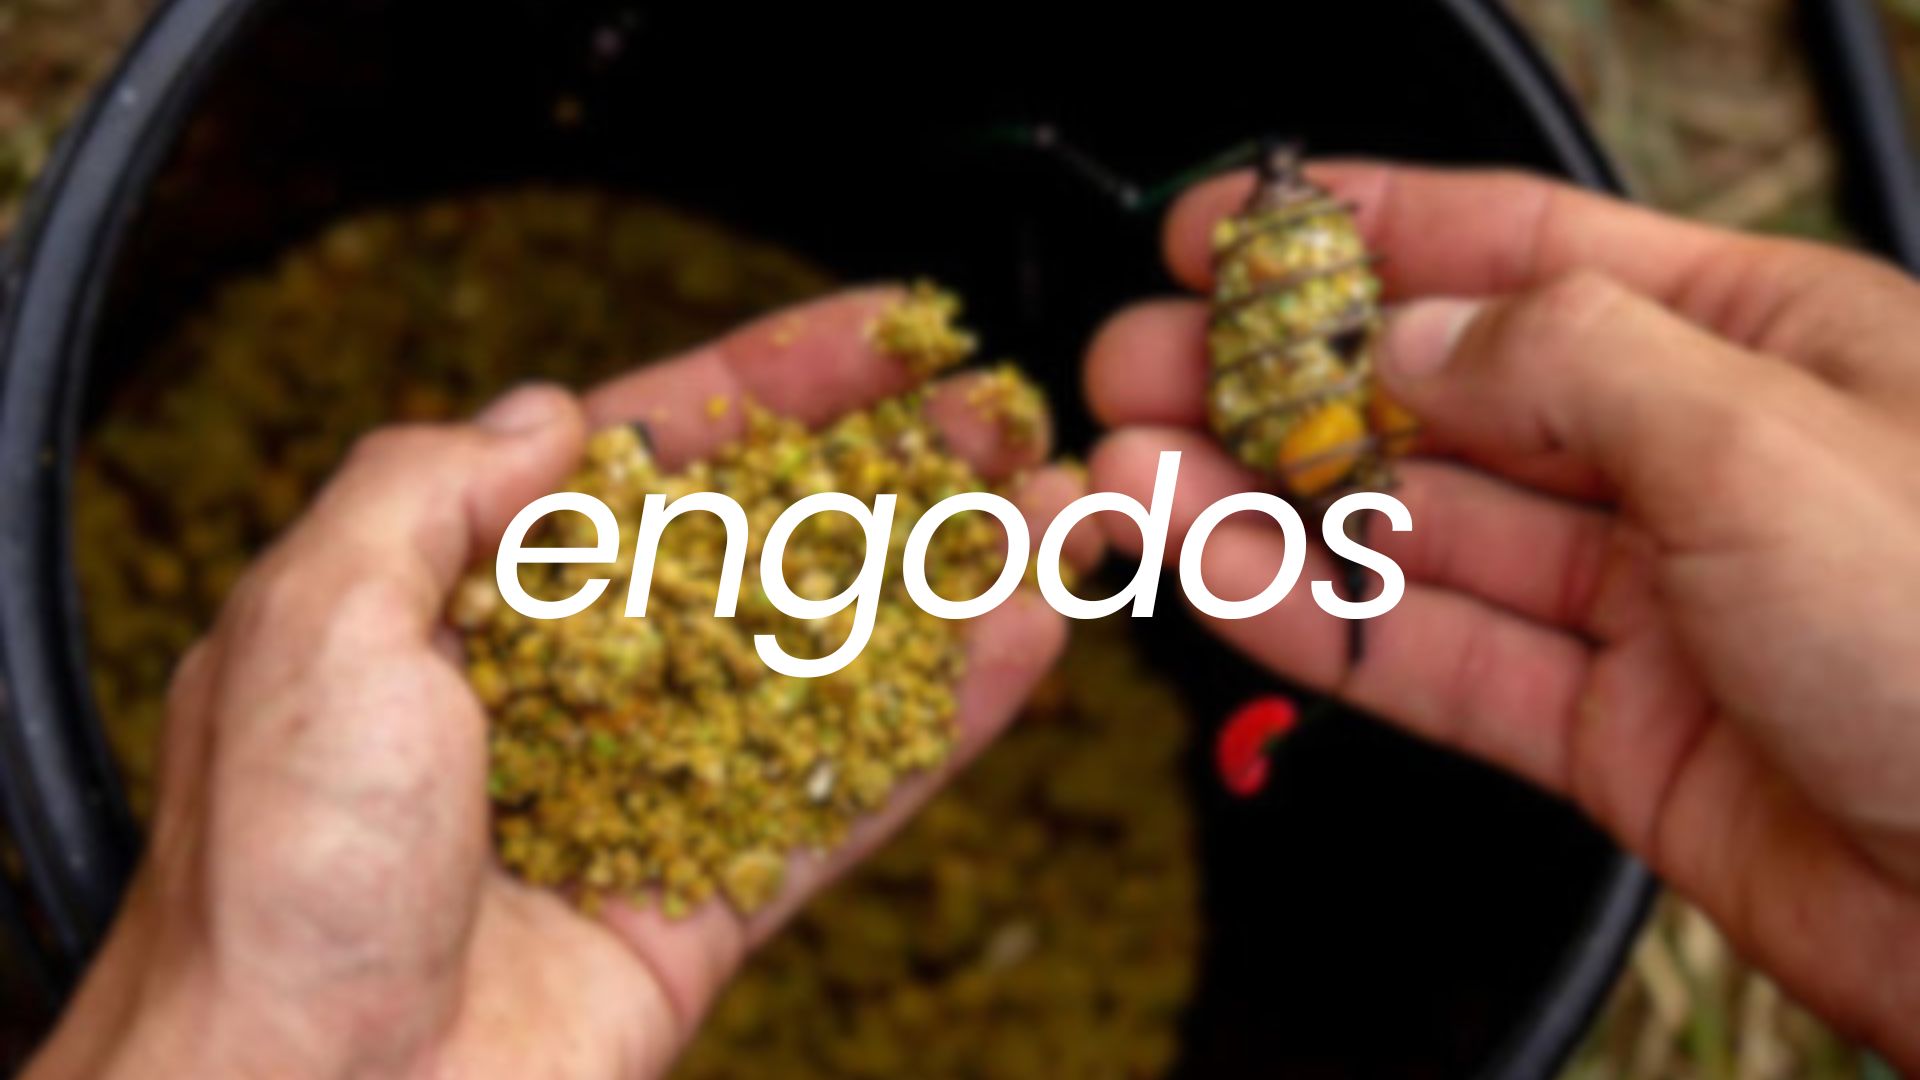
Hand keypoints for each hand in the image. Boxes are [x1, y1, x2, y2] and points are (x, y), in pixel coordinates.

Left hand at [27, 289, 1092, 1078]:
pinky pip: (849, 789)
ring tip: (1065, 506)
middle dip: (892, 468)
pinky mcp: (714, 894)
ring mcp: (658, 786)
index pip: (651, 451)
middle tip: (1005, 416)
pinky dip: (946, 715)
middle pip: (765, 542)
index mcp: (468, 595)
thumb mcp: (310, 626)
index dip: (776, 383)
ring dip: (950, 577)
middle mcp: (574, 681)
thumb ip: (425, 488)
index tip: (889, 331)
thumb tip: (552, 415)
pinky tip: (1031, 633)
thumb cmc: (274, 877)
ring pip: (831, 659)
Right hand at [1086, 163, 1919, 1066]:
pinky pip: (1440, 660)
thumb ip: (1568, 363)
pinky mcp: (1611, 734)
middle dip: (1280, 377)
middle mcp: (1689, 459)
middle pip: (1444, 398)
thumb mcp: (1766, 438)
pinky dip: (1324, 622)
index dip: (1361, 231)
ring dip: (1268, 503)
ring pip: (1421, 535)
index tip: (1226, 224)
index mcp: (1758, 340)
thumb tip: (1416, 339)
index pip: (1522, 252)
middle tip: (1139, 362)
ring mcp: (1645, 602)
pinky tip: (1219, 577)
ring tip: (1132, 472)